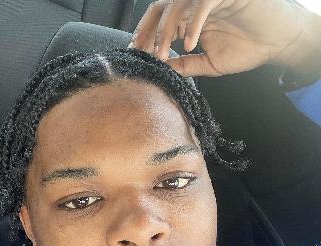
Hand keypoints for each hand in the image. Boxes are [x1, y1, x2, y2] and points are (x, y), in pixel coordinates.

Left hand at [129, 0, 320, 76]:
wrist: (277, 43)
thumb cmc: (246, 49)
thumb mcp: (208, 64)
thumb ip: (186, 65)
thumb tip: (163, 70)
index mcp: (189, 19)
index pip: (160, 22)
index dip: (145, 37)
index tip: (136, 56)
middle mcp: (195, 6)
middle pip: (161, 8)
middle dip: (148, 31)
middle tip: (142, 54)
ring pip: (177, 4)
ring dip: (165, 30)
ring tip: (161, 54)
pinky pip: (203, 4)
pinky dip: (193, 24)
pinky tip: (189, 44)